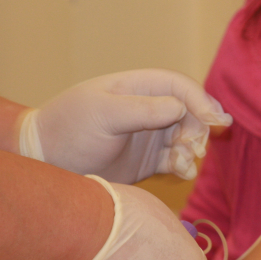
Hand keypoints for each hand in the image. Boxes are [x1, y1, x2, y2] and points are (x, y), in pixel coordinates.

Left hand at [18, 69, 231, 183]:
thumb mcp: (102, 114)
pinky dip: (184, 166)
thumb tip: (181, 108)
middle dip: (198, 128)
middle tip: (195, 147)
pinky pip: (176, 162)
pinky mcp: (147, 163)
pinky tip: (182, 173)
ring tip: (183, 163)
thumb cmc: (68, 128)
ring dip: (192, 149)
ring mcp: (148, 136)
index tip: (215, 120)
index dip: (201, 100)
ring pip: (186, 138)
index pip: (179, 86)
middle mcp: (146, 109)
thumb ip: (141, 109)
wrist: (45, 162)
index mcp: (136, 88)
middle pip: (189, 113)